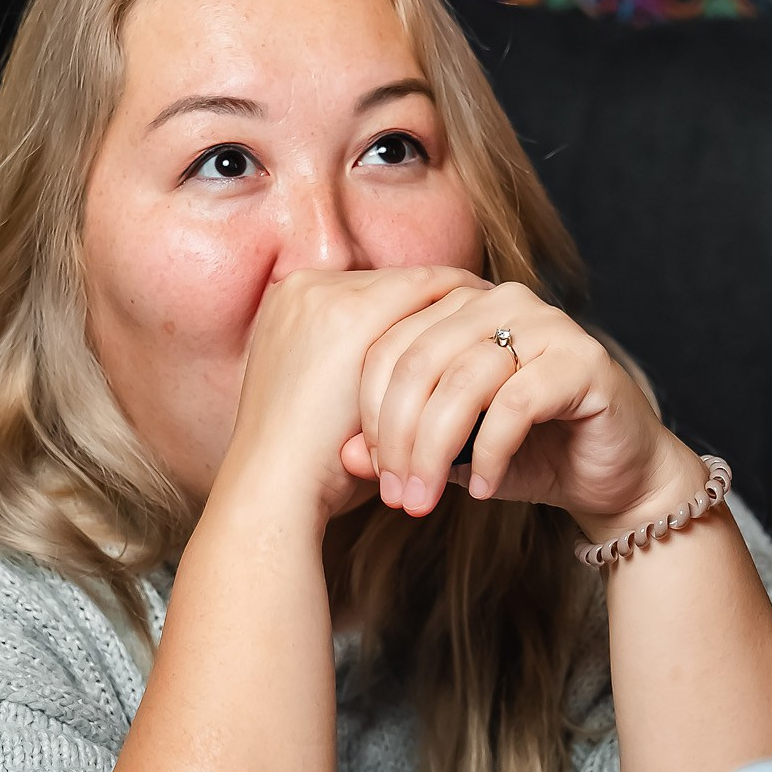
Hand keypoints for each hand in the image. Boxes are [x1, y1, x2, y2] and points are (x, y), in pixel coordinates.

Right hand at [219, 266, 476, 524]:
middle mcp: (301, 289)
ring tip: (499, 326)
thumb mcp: (333, 405)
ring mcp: (324, 294)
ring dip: (458, 303)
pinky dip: (463, 307)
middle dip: (442, 302)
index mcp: (288, 308)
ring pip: (415, 281)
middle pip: (395, 282)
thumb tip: (416, 379)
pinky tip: (493, 329)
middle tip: (493, 317)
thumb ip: (366, 376)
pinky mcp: (352, 313)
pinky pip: (427, 290)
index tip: (461, 330)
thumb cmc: (309, 469)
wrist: (273, 490)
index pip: (374, 293)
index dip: (419, 311)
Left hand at [342, 278, 699, 535]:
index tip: (364, 471)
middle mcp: (499, 300)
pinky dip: (491, 453)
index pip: (388, 343)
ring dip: (435, 452)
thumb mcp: (448, 452)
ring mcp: (546, 323)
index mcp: (458, 304)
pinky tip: (484, 490)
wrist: (612, 476)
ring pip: (462, 382)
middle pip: (418, 361)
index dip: (366, 410)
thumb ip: (398, 444)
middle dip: (397, 437)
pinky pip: (515, 404)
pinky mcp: (582, 360)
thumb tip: (342, 456)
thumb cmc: (526, 455)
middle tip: (394, 495)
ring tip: (424, 501)